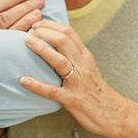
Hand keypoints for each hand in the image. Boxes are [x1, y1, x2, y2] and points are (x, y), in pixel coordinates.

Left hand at [19, 20, 128, 137]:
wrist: (114, 114)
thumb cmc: (96, 90)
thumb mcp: (87, 67)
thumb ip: (74, 55)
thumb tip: (54, 42)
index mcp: (85, 57)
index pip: (69, 33)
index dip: (51, 25)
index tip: (37, 23)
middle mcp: (83, 66)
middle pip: (64, 41)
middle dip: (45, 32)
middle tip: (29, 31)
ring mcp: (78, 83)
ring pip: (60, 62)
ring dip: (42, 50)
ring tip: (27, 42)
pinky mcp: (72, 100)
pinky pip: (53, 91)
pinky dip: (37, 85)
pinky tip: (24, 80)